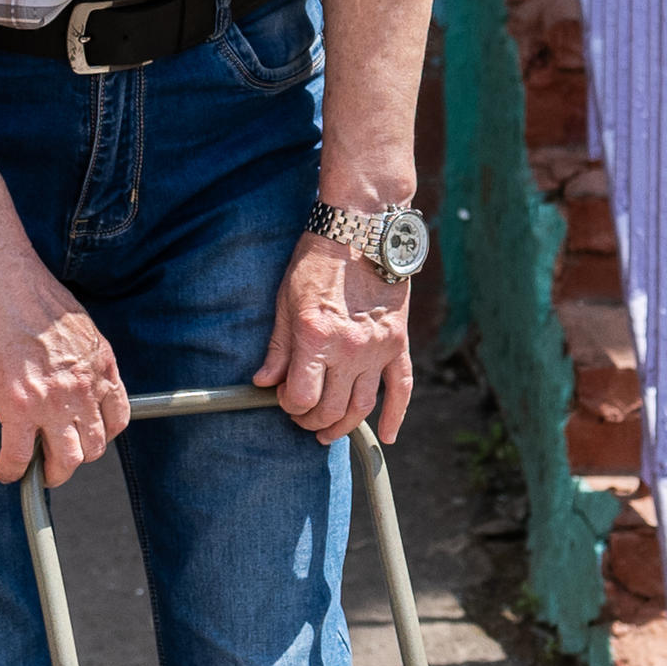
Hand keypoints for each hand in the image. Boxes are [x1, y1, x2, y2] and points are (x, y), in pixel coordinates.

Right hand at [0, 260, 128, 483]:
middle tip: (59, 458)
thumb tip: (75, 376)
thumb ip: (83, 359)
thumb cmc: (32, 296)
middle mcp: (84, 389)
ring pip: (66, 460)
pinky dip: (12, 470)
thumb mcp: (79, 328)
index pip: (117, 419)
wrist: (2, 284)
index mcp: (102, 367)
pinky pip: (19, 456)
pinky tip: (5, 471)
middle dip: (77, 457)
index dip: (102, 435)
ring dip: (52, 473)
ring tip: (38, 473)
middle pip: (94, 446)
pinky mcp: (17, 407)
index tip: (86, 436)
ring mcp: (52, 402)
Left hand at [257, 237, 411, 444]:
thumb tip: (264, 382)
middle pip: (331, 408)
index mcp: (317, 337)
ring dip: (344, 425)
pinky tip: (386, 435)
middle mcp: (350, 348)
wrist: (362, 230)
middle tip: (302, 417)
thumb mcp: (287, 301)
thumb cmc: (319, 261)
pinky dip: (395, 415)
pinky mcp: (398, 343)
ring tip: (329, 432)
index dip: (289, 405)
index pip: (302, 397)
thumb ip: (278, 347)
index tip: (284, 397)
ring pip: (362, 405)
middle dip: (312, 420)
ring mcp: (378, 348)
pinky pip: (402, 388)